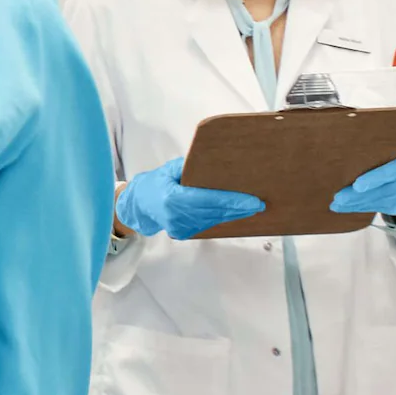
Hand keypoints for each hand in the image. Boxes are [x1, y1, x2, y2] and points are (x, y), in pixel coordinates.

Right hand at [115, 157, 263, 240]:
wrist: (136, 205)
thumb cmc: (153, 183)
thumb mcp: (170, 170)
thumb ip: (190, 168)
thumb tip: (216, 162)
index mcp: (173, 199)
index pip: (210, 200)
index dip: (233, 201)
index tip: (252, 200)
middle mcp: (177, 216)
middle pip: (215, 212)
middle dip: (238, 208)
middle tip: (259, 204)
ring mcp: (180, 227)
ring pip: (213, 220)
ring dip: (232, 214)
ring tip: (250, 208)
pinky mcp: (183, 232)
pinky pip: (207, 224)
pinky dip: (220, 218)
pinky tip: (232, 212)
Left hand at [331, 145, 395, 216]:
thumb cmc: (390, 152)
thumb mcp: (387, 146)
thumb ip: (374, 150)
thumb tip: (345, 148)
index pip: (392, 171)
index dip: (375, 179)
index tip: (357, 185)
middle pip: (385, 190)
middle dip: (360, 196)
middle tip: (339, 198)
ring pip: (381, 202)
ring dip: (357, 204)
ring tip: (337, 204)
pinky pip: (379, 208)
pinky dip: (361, 207)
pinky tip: (346, 207)